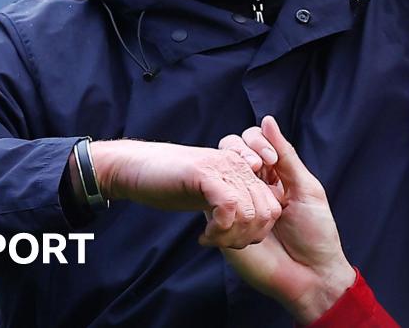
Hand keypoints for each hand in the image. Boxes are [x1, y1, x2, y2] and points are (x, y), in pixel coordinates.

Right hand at [90, 139, 281, 248]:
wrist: (136, 168)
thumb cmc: (171, 182)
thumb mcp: (210, 192)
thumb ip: (234, 201)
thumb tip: (253, 221)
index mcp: (244, 170)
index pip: (273, 207)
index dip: (258, 232)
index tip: (234, 240)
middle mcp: (239, 165)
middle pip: (266, 213)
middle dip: (247, 238)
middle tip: (222, 243)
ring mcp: (223, 166)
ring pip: (249, 213)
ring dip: (230, 237)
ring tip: (211, 239)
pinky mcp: (205, 172)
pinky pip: (229, 206)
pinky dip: (219, 229)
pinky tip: (204, 236)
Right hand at [219, 117, 355, 323]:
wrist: (309, 277)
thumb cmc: (315, 232)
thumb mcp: (305, 188)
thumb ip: (286, 156)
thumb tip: (267, 120)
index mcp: (273, 175)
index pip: (253, 143)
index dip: (255, 143)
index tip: (269, 161)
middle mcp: (251, 187)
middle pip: (231, 154)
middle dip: (238, 157)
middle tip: (256, 173)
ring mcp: (235, 206)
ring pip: (218, 178)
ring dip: (233, 185)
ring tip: (253, 201)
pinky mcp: (222, 229)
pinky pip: (212, 212)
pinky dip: (222, 212)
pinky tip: (242, 213)